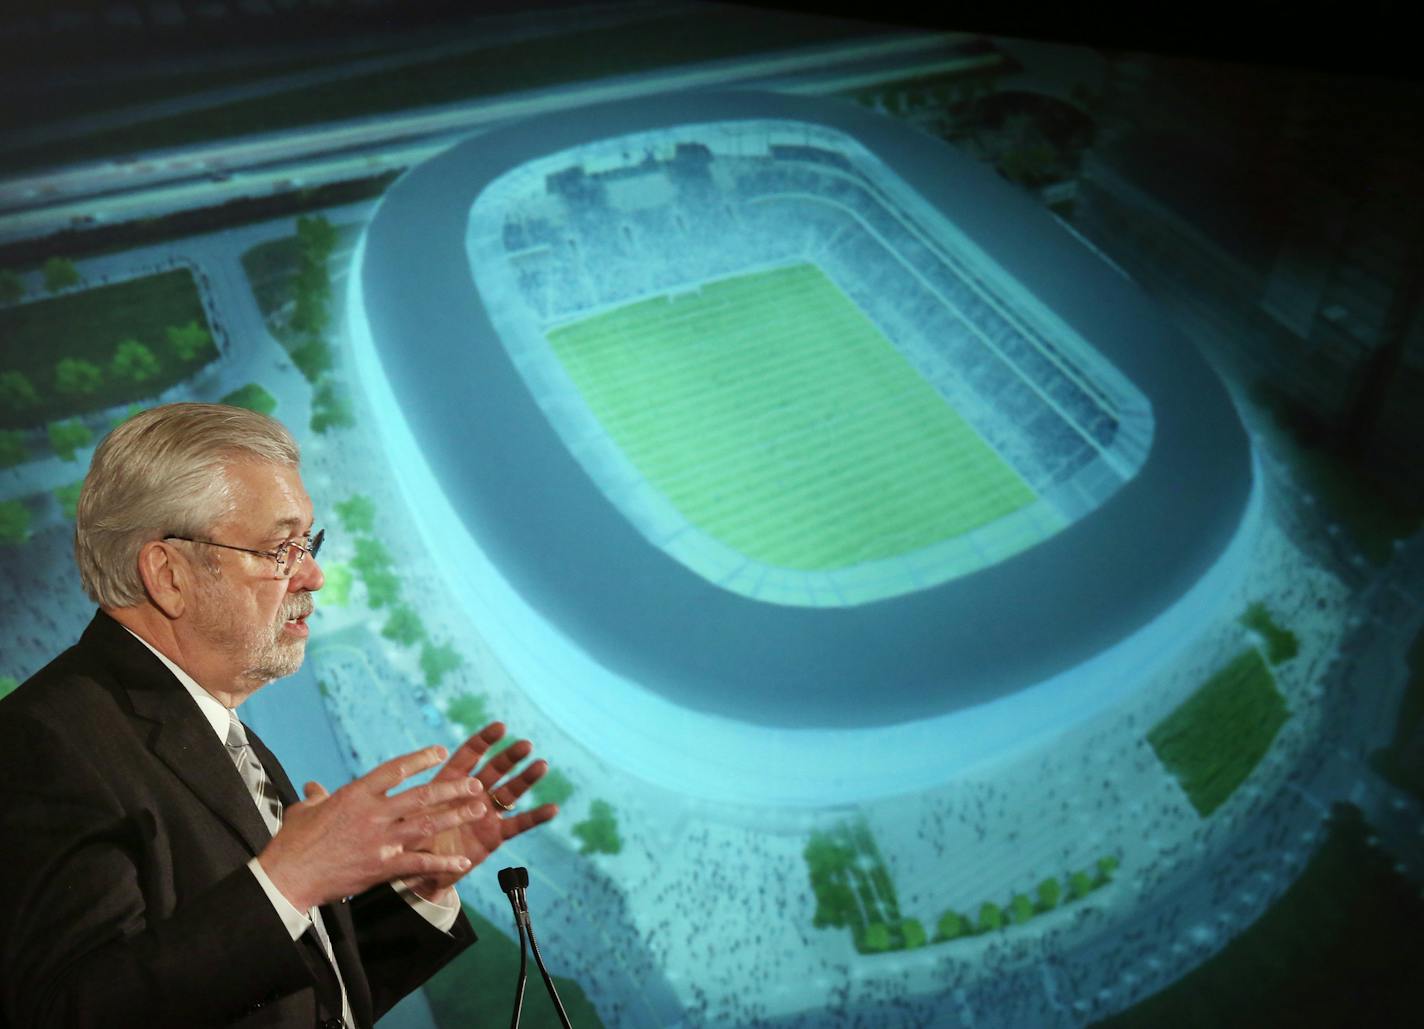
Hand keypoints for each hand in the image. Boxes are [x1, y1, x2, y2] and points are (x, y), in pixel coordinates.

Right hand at [258, 745, 486, 910]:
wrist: (288, 878)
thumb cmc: (293, 843)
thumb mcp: (304, 811)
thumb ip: (317, 797)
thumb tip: (315, 787)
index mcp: (356, 794)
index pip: (395, 769)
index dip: (420, 759)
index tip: (440, 751)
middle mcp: (373, 814)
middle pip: (422, 796)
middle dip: (452, 788)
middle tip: (475, 784)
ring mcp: (380, 840)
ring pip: (427, 824)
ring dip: (455, 817)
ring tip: (478, 811)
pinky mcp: (382, 867)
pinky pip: (419, 863)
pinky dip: (442, 863)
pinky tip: (461, 863)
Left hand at [404, 723, 558, 899]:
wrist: (420, 870)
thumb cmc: (409, 839)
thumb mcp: (407, 820)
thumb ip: (413, 809)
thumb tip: (408, 800)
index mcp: (449, 782)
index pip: (468, 756)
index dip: (484, 741)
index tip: (500, 726)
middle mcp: (471, 793)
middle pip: (494, 769)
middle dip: (509, 756)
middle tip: (525, 745)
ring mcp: (485, 812)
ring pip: (510, 791)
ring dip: (526, 778)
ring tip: (541, 765)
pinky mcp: (495, 834)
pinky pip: (518, 824)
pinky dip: (535, 817)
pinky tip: (553, 809)